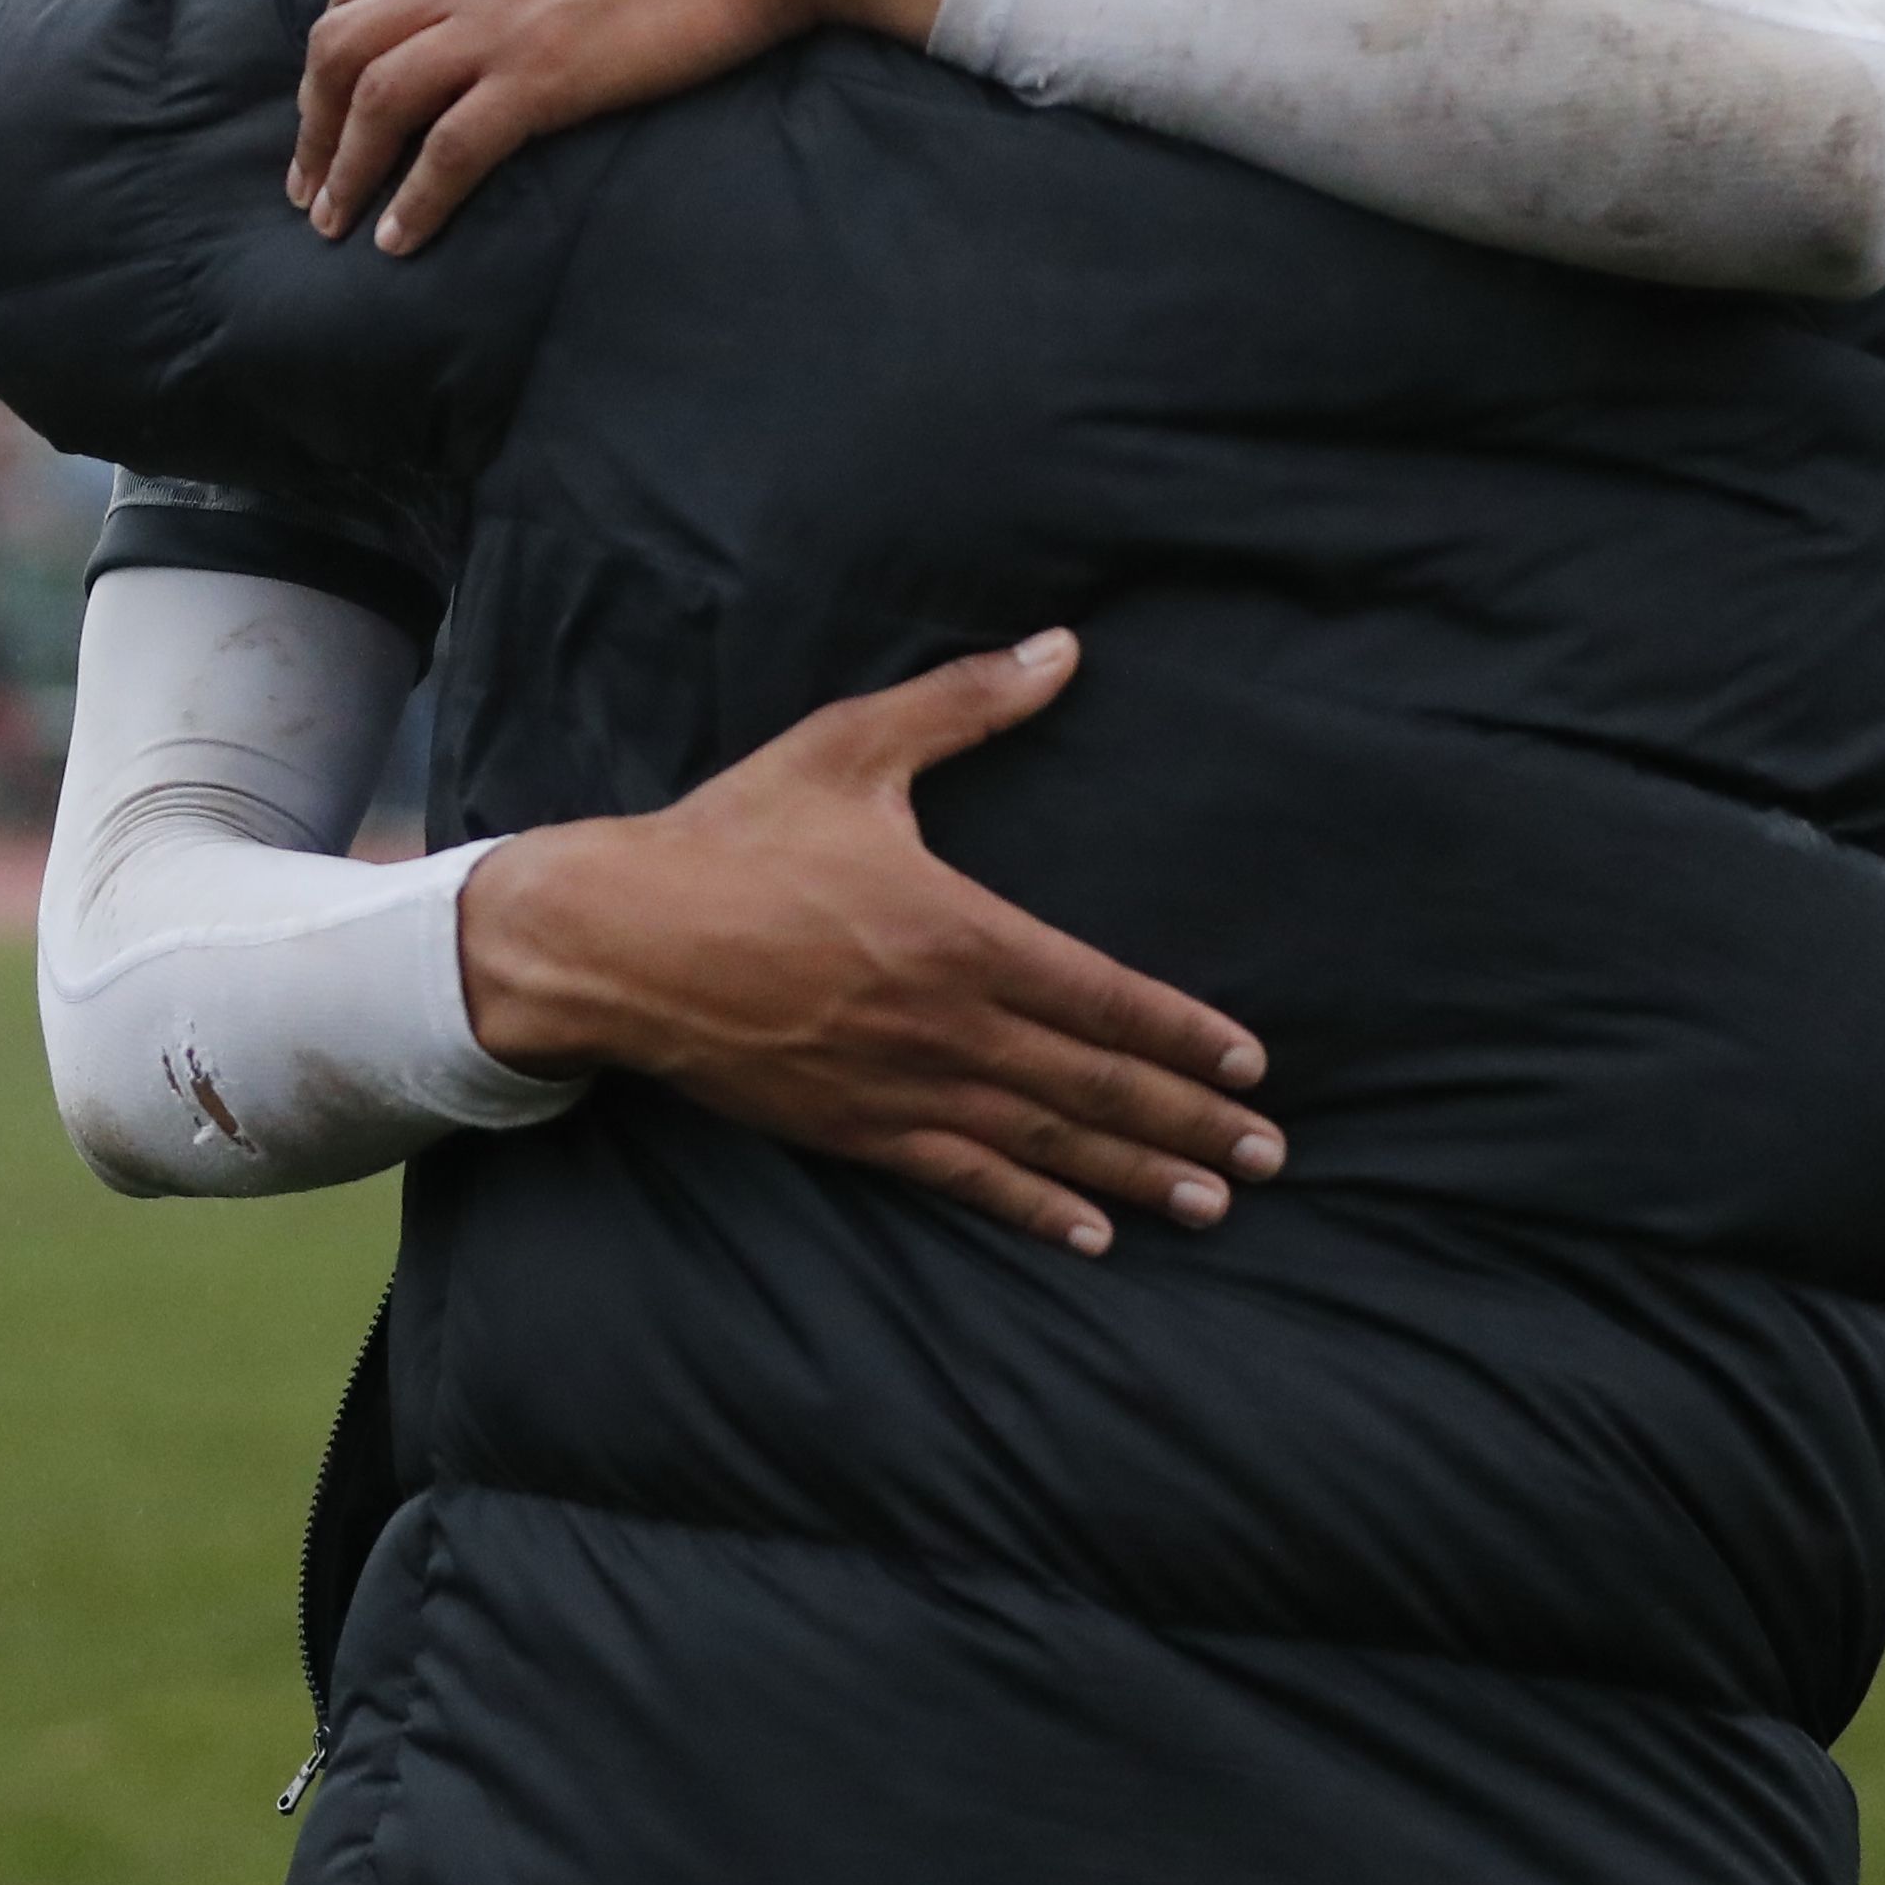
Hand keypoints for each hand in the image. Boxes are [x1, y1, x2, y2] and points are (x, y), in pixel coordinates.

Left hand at [290, 0, 994, 251]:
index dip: (332, 44)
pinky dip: (414, 201)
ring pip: (377, 97)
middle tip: (309, 178)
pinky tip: (401, 241)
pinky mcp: (541, 77)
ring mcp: (499, 22)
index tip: (327, 96)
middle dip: (312, 117)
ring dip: (344, 168)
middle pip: (343, 40)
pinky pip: (449, 150)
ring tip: (334, 224)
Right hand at [454, 631, 1281, 1255]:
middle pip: (1095, 1083)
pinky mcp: (853, 1129)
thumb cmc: (730, 838)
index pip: (1106, 996)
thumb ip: (964, 703)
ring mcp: (901, 1087)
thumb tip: (1063, 648)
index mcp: (961, 933)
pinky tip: (1090, 1236)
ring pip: (1044, 1141)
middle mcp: (948, 1024)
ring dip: (1136, 1174)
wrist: (613, 940)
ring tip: (1211, 1205)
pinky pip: (964, 1179)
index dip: (1185, 1036)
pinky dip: (1034, 1209)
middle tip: (1271, 1158)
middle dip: (1190, 1121)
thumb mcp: (849, 750)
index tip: (1252, 1066)